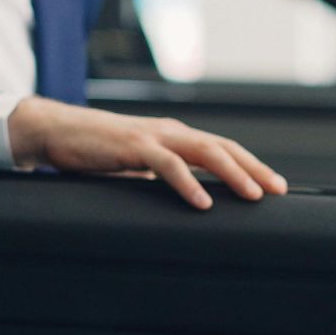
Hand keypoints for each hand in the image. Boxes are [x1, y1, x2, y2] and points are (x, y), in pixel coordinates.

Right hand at [6, 97, 286, 210]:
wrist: (56, 131)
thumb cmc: (97, 153)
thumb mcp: (136, 168)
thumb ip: (160, 179)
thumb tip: (184, 203)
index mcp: (175, 137)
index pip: (222, 149)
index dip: (251, 166)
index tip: (276, 188)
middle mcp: (171, 132)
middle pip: (223, 148)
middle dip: (254, 169)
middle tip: (278, 191)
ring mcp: (153, 136)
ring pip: (203, 151)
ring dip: (231, 174)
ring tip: (252, 196)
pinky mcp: (132, 144)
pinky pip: (167, 164)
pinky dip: (187, 183)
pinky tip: (202, 202)